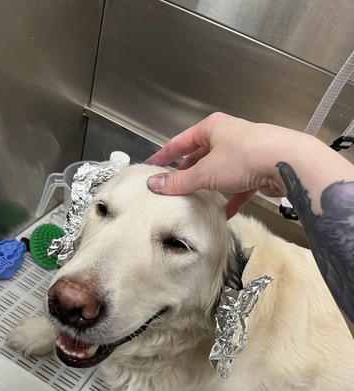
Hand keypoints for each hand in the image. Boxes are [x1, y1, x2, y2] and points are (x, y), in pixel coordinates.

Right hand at [146, 113, 292, 217]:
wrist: (287, 163)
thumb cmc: (247, 155)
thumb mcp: (206, 171)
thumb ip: (180, 181)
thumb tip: (155, 184)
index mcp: (212, 128)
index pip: (180, 141)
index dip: (164, 155)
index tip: (152, 166)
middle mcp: (229, 137)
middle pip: (200, 156)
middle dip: (187, 173)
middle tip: (173, 187)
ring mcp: (245, 153)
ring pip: (220, 171)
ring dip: (209, 186)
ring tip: (196, 200)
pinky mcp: (259, 169)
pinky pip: (239, 186)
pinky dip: (231, 198)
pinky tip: (224, 212)